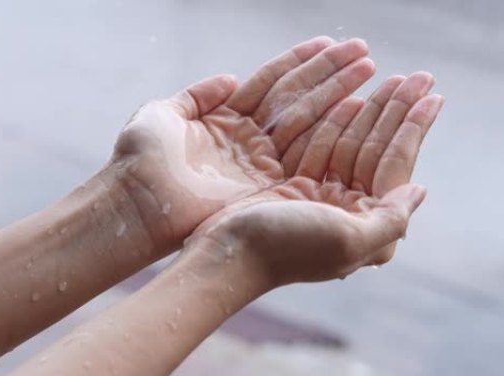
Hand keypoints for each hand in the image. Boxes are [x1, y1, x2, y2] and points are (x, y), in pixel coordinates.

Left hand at [104, 37, 375, 254]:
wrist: (136, 205)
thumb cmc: (140, 160)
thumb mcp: (163, 114)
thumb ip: (198, 94)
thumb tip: (232, 77)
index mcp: (226, 118)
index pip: (271, 82)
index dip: (301, 61)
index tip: (330, 42)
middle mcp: (248, 139)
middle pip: (296, 97)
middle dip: (330, 72)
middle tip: (364, 52)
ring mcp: (260, 161)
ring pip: (305, 118)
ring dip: (337, 92)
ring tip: (367, 69)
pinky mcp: (266, 183)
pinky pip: (303, 149)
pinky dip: (329, 127)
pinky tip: (354, 106)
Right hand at [187, 73, 443, 286]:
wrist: (228, 253)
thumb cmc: (287, 248)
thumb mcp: (349, 240)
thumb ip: (391, 219)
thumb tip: (420, 190)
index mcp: (367, 227)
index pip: (395, 168)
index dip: (414, 130)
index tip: (432, 96)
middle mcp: (349, 213)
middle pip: (376, 153)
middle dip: (396, 113)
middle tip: (416, 76)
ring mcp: (321, 199)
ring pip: (351, 147)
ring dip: (369, 113)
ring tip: (389, 80)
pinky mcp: (295, 189)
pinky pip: (321, 149)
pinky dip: (334, 125)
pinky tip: (348, 101)